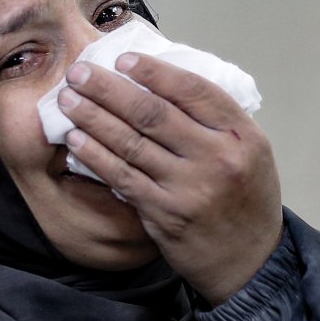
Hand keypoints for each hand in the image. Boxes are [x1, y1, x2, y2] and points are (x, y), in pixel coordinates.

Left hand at [56, 53, 283, 303]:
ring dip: (93, 118)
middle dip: (109, 88)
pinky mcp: (166, 214)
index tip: (122, 59)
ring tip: (68, 100)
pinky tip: (76, 139)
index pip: (193, 90)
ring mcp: (190, 188)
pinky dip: (96, 156)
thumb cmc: (246, 200)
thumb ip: (217, 121)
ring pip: (131, 143)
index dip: (153, 71)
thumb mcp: (251, 152)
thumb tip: (164, 83)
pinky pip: (123, 177)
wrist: (250, 261)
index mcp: (241, 134)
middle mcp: (218, 158)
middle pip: (153, 113)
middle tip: (79, 72)